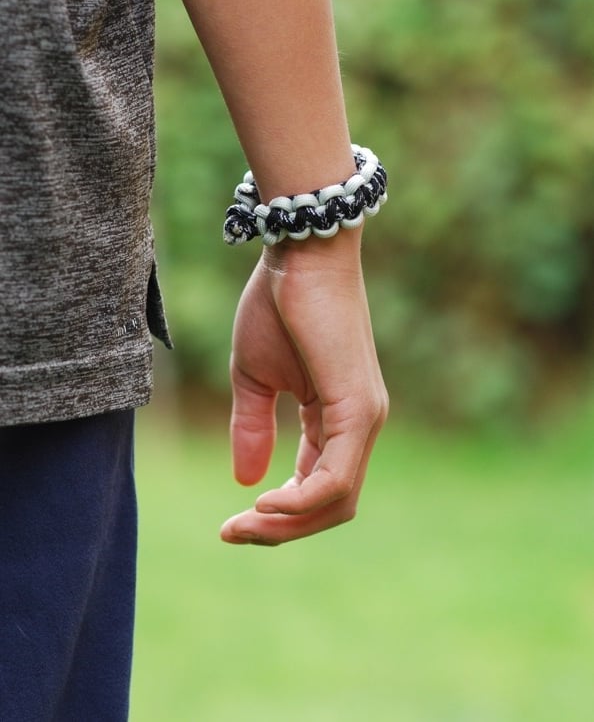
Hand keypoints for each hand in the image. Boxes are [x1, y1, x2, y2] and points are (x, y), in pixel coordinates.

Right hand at [220, 231, 388, 545]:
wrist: (302, 252)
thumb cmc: (279, 304)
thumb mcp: (254, 376)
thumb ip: (253, 427)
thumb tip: (246, 481)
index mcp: (336, 418)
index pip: (316, 488)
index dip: (274, 516)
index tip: (229, 524)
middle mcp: (360, 426)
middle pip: (331, 505)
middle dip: (281, 529)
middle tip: (231, 533)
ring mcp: (365, 419)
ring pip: (337, 501)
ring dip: (287, 524)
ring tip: (242, 523)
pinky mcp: (359, 409)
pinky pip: (337, 478)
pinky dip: (301, 502)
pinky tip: (264, 503)